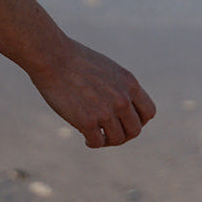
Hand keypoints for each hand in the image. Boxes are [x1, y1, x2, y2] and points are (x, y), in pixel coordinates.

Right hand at [29, 38, 155, 147]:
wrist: (52, 57)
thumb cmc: (74, 60)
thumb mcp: (106, 69)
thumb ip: (117, 87)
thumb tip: (119, 106)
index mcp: (129, 84)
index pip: (149, 112)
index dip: (139, 121)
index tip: (124, 122)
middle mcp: (121, 99)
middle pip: (135, 130)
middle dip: (123, 134)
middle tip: (109, 134)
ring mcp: (105, 111)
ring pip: (118, 139)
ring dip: (108, 141)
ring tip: (96, 137)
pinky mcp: (86, 120)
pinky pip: (97, 142)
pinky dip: (92, 143)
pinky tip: (85, 139)